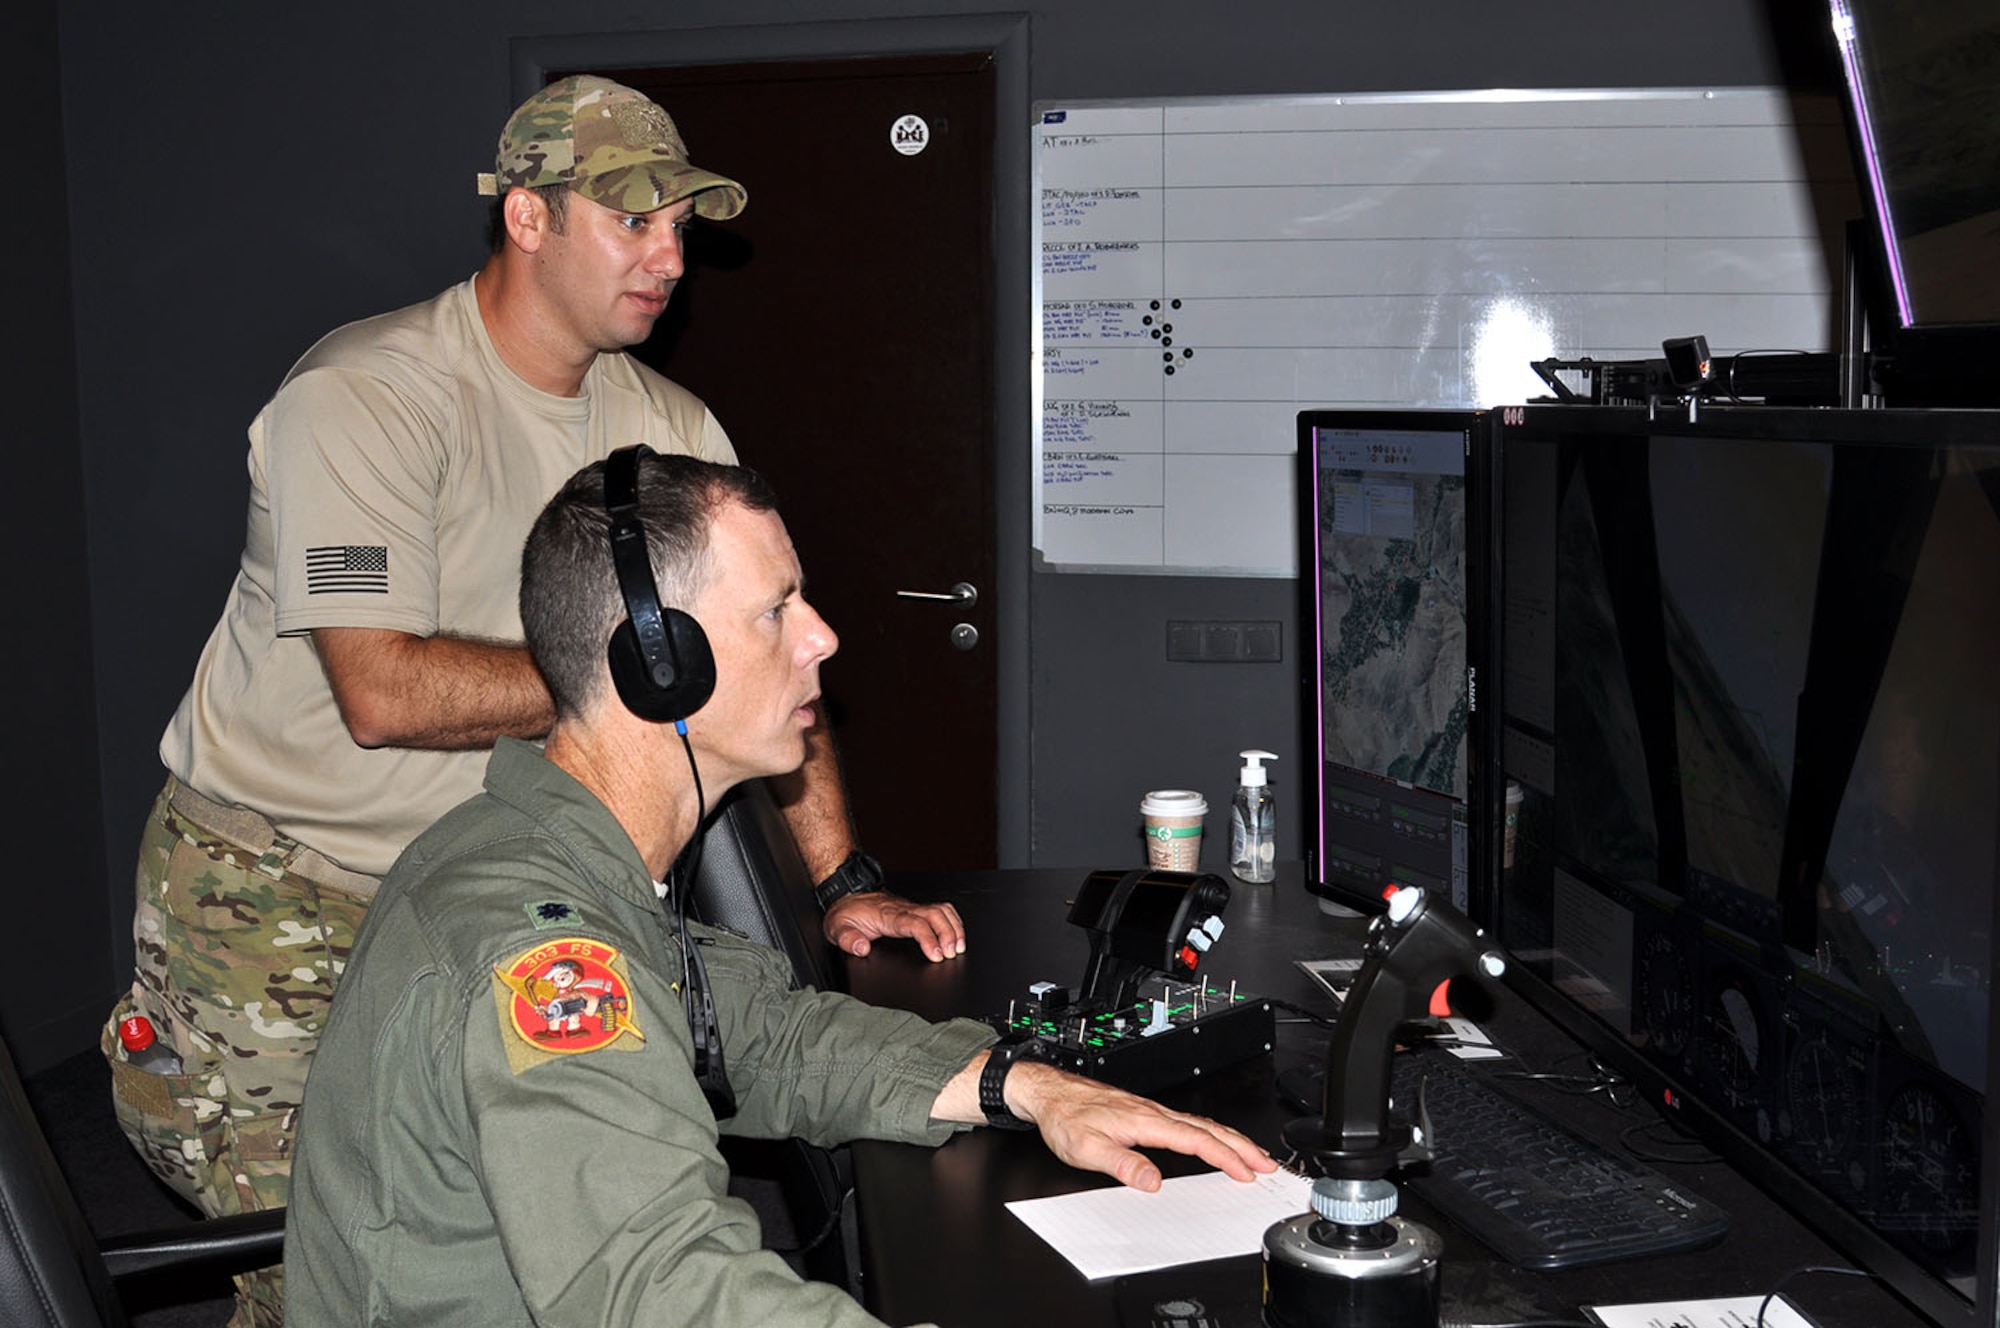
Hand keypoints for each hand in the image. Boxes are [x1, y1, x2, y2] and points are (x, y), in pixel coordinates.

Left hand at [823, 892, 966, 961]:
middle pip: (935, 914)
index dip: (929, 938)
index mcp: (887, 915)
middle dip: (949, 933)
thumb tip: (862, 948)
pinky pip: (941, 910)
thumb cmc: (847, 913)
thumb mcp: (837, 928)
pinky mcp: (916, 910)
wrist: (848, 896)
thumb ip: (848, 939)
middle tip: (952, 954)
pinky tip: (956, 936)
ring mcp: (912, 908)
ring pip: (941, 910)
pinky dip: (953, 922)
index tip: (937, 954)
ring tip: (959, 948)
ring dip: (954, 927)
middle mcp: (904, 909)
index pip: (915, 923)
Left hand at [1005, 1061, 1277, 1191]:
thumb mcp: (1087, 1148)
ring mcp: (1152, 1112)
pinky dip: (1211, 1134)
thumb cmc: (1066, 1118)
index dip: (1225, 1156)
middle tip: (1268, 1163)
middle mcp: (1153, 1113)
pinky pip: (1189, 1124)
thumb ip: (1123, 1164)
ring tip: (1253, 1154)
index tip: (1247, 1171)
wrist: (1050, 1093)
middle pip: (1209, 1128)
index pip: (1196, 1140)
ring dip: (1231, 1139)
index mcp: (1146, 1121)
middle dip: (1242, 1146)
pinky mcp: (1146, 1114)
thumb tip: (1154, 1182)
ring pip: (1202, 1124)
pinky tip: (1214, 1141)